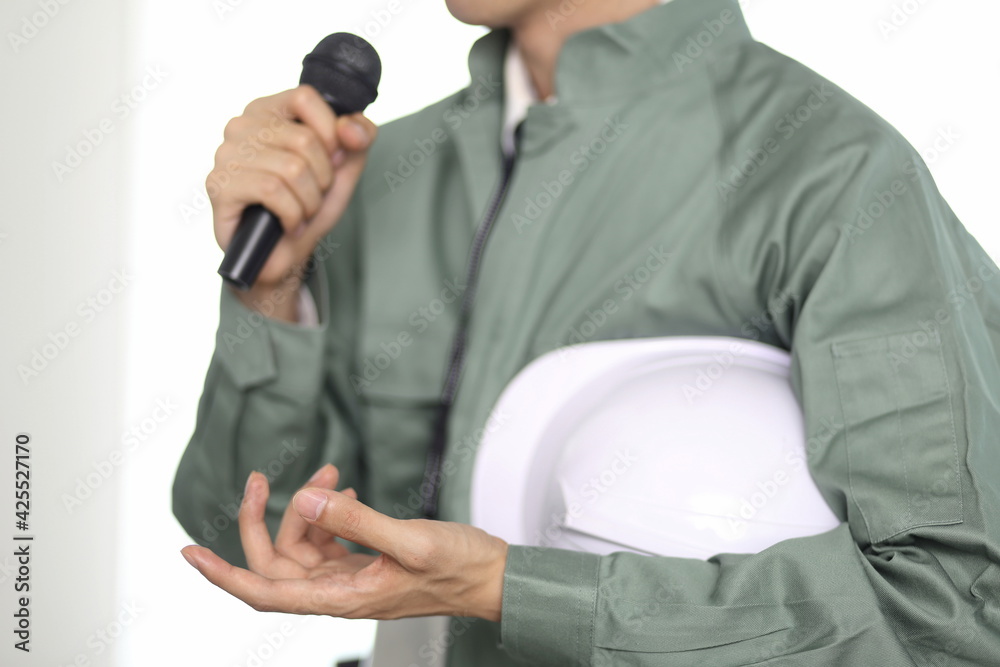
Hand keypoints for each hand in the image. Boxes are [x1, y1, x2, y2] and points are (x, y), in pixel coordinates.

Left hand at [180, 464, 508, 621]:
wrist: (491, 576)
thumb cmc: (458, 567)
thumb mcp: (408, 539)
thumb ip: (355, 520)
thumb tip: (306, 499)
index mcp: (342, 598)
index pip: (266, 591)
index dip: (224, 574)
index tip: (191, 554)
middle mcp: (339, 591)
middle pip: (277, 562)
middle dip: (263, 520)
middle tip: (261, 478)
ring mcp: (351, 578)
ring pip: (303, 546)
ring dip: (306, 507)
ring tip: (332, 472)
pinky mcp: (366, 563)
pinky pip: (329, 540)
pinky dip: (328, 512)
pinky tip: (344, 491)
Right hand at [208, 85, 377, 309]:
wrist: (284, 255)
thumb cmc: (307, 206)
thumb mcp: (343, 170)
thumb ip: (358, 139)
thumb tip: (350, 128)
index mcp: (268, 111)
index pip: (305, 97)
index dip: (330, 133)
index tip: (331, 160)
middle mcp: (241, 126)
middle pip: (304, 139)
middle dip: (322, 179)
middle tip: (311, 196)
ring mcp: (226, 155)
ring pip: (292, 168)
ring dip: (308, 202)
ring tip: (300, 212)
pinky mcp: (220, 185)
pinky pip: (272, 191)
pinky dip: (291, 214)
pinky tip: (287, 223)